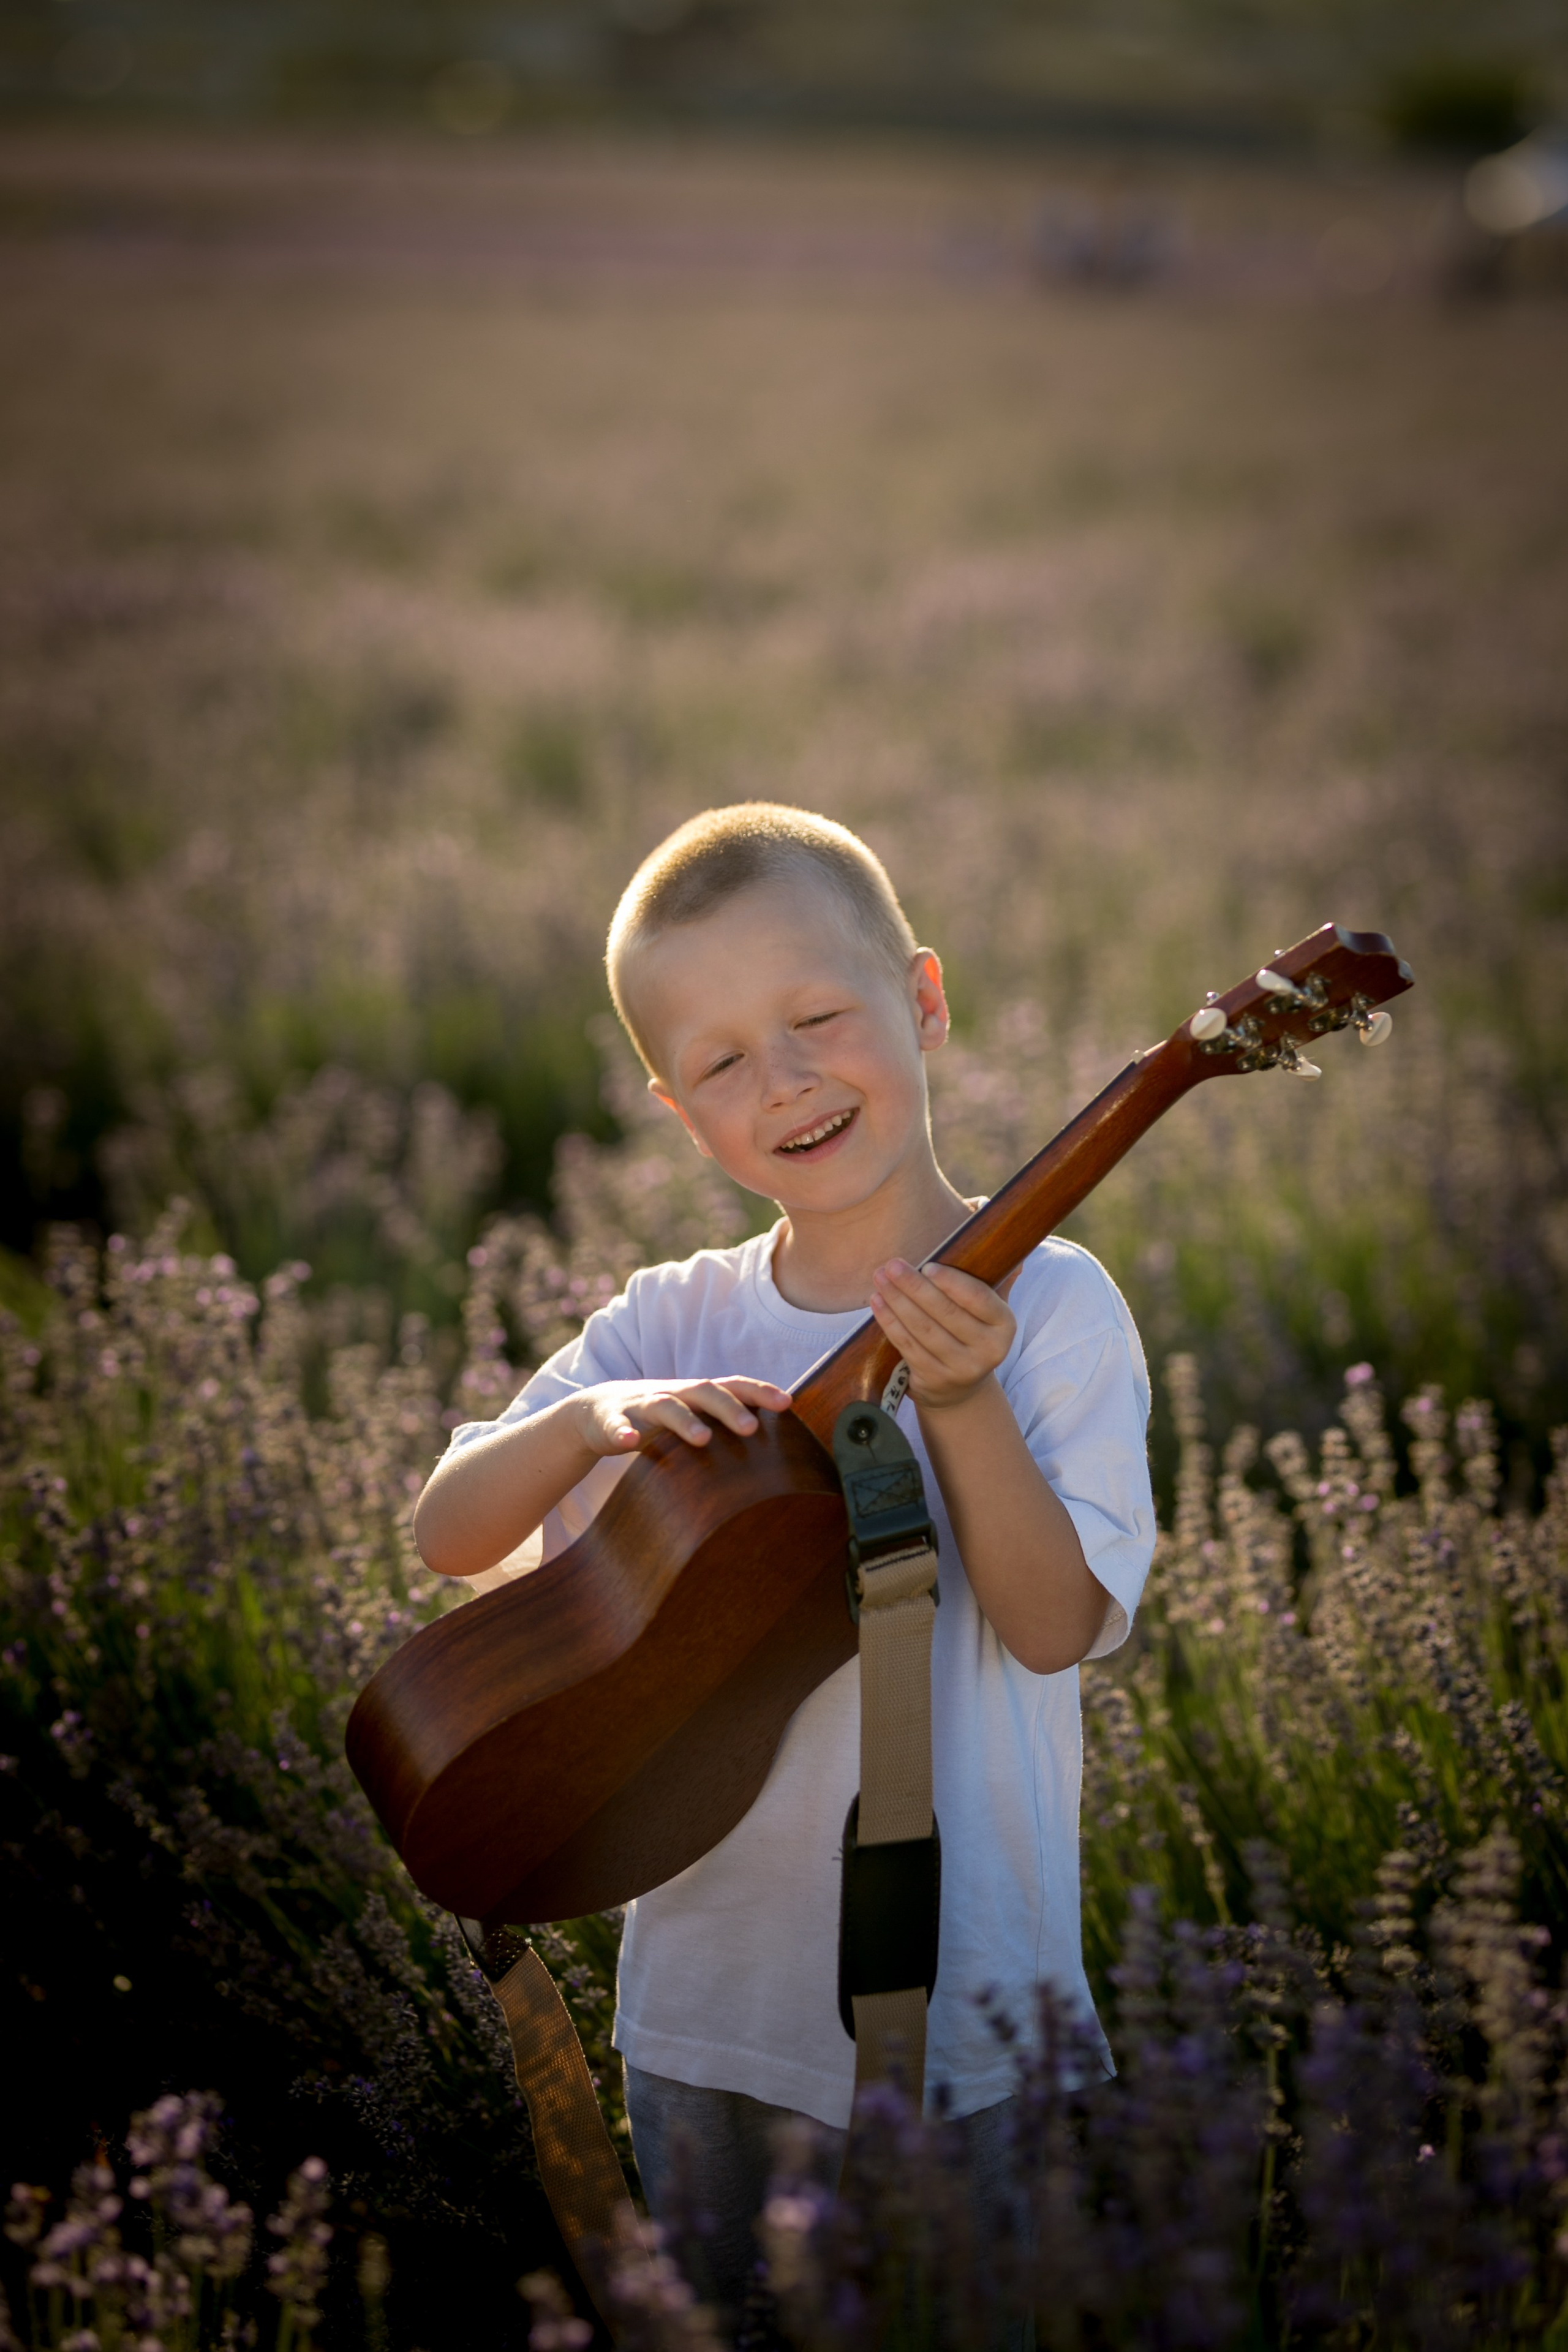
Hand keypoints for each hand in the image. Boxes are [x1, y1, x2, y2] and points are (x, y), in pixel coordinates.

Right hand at [574, 1377, 791, 1457]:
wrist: (595, 1413)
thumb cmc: (658, 1417)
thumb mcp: (693, 1416)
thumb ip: (725, 1424)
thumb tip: (778, 1447)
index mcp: (695, 1394)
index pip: (733, 1386)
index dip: (759, 1392)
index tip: (787, 1404)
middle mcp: (672, 1393)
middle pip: (704, 1392)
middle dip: (729, 1408)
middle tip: (752, 1429)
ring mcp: (640, 1405)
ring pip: (664, 1407)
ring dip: (684, 1421)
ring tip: (702, 1439)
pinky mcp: (610, 1422)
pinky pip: (615, 1426)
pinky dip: (621, 1433)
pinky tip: (628, 1443)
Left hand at [868, 1260, 1014, 1411]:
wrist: (960, 1388)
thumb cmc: (972, 1333)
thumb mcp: (989, 1312)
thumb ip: (997, 1283)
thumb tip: (1015, 1255)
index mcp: (1004, 1326)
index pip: (979, 1298)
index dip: (952, 1282)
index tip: (927, 1266)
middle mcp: (988, 1350)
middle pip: (946, 1313)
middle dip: (915, 1286)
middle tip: (892, 1265)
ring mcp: (960, 1368)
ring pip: (923, 1329)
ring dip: (897, 1301)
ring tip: (880, 1279)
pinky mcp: (934, 1379)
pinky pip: (907, 1345)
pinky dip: (889, 1322)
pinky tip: (877, 1302)